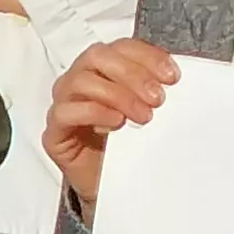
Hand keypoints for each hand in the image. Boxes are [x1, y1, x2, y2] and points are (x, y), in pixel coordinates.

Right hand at [43, 38, 178, 213]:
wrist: (117, 187)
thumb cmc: (133, 146)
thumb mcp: (152, 114)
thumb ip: (158, 94)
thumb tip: (178, 82)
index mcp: (105, 70)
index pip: (121, 47)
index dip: (147, 56)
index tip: (172, 77)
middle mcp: (80, 81)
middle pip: (97, 56)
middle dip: (132, 73)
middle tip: (158, 99)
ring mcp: (64, 104)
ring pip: (81, 80)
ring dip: (117, 94)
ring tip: (143, 116)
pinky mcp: (54, 133)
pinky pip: (65, 112)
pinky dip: (94, 112)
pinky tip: (116, 123)